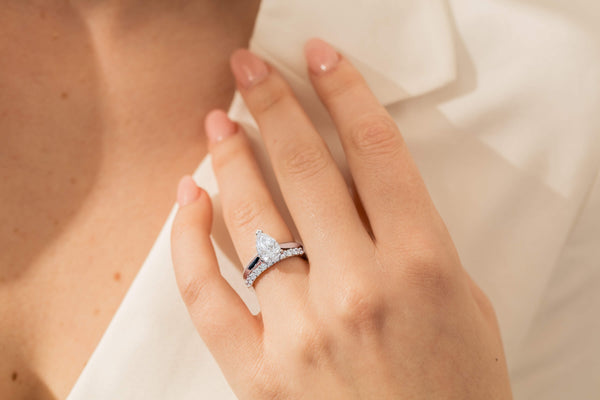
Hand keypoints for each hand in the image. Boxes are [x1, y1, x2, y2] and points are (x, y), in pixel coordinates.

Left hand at [171, 38, 511, 398]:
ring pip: (251, 221)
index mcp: (421, 266)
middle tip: (249, 69)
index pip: (375, 152)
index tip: (321, 59)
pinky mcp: (259, 372)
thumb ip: (415, 242)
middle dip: (274, 105)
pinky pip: (206, 295)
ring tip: (219, 124)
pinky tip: (187, 202)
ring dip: (230, 160)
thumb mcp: (464, 303)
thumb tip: (360, 193)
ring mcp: (301, 331)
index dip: (345, 94)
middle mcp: (358, 289)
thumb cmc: (458, 393)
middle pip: (304, 170)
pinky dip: (188, 242)